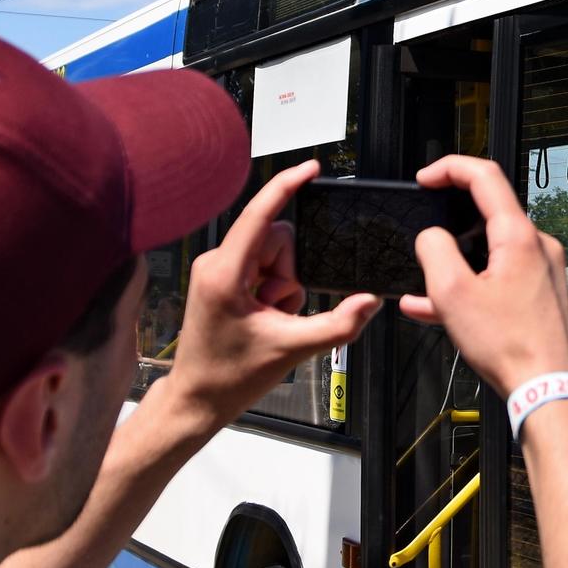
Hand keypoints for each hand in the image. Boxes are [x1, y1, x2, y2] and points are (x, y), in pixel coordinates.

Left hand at [160, 161, 379, 431]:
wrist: (197, 399)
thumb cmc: (231, 377)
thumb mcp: (292, 350)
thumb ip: (338, 325)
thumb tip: (370, 301)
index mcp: (225, 273)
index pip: (260, 215)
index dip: (287, 186)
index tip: (311, 168)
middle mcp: (215, 262)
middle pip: (277, 239)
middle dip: (290, 273)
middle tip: (279, 313)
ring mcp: (215, 269)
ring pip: (272, 254)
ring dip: (283, 284)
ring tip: (270, 319)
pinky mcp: (220, 279)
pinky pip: (261, 267)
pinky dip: (273, 290)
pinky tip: (264, 317)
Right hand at [400, 155, 567, 394]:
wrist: (550, 389)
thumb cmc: (512, 347)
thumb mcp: (453, 295)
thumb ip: (435, 252)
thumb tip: (431, 237)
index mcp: (519, 236)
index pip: (485, 176)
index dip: (450, 167)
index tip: (425, 177)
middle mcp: (537, 247)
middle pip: (488, 215)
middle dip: (449, 224)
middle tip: (422, 235)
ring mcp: (542, 271)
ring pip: (489, 252)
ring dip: (454, 264)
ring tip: (422, 287)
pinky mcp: (541, 295)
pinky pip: (498, 278)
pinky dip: (470, 285)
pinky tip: (437, 310)